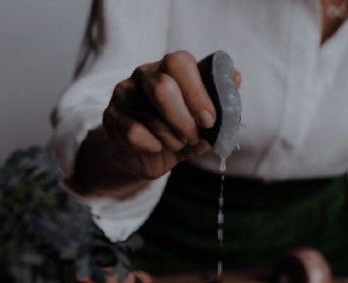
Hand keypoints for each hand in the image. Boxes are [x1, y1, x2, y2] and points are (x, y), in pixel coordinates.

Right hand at [102, 50, 239, 181]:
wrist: (146, 155)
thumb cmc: (178, 130)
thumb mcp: (202, 120)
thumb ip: (219, 102)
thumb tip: (235, 77)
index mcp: (170, 66)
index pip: (180, 62)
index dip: (197, 93)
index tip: (209, 120)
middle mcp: (144, 74)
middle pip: (161, 86)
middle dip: (183, 118)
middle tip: (193, 136)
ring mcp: (124, 94)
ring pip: (150, 115)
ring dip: (171, 137)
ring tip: (177, 143)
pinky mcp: (111, 118)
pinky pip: (133, 133)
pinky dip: (151, 145)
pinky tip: (156, 147)